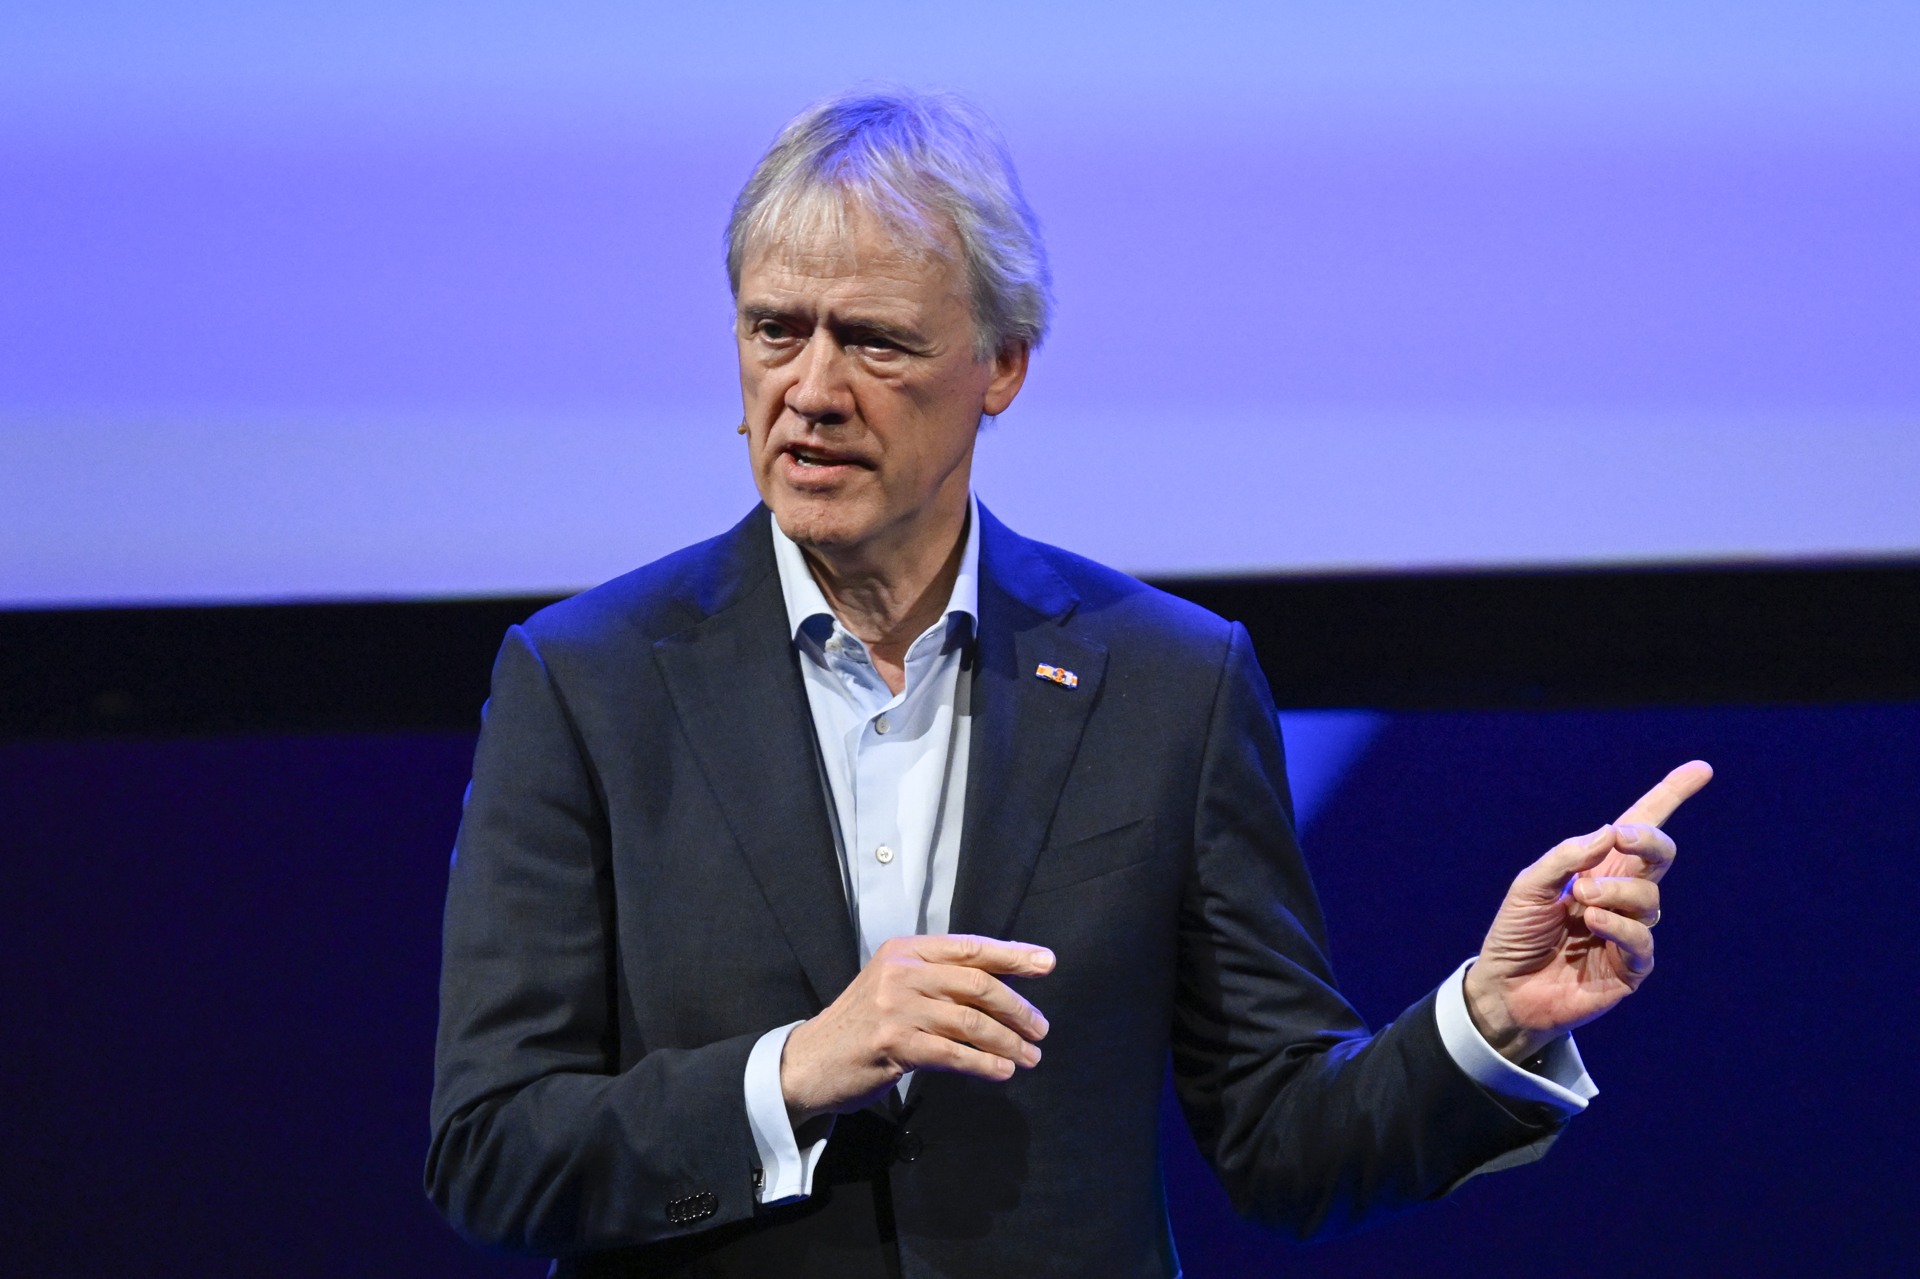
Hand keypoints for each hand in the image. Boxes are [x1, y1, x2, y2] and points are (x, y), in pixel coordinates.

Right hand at [780, 933, 1054, 1123]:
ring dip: (1007, 1042)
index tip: (1046, 963)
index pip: (969, 947)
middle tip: (1040, 1029)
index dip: (1012, 955)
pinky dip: (984, 1064)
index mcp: (905, 950)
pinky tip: (1001, 1072)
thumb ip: (938, 979)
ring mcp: (896, 1008)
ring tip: (1029, 1057)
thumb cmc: (862, 1024)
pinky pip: (953, 1054)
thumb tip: (999, 987)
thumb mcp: (895, 985)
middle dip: (1017, 1007)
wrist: (810, 1061)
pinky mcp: (894, 1045)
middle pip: (977, 984)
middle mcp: (901, 972)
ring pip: (970, 1021)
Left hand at [1464, 761, 1712, 1062]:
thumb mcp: (1529, 886)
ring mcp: (1628, 931)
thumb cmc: (1516, 934)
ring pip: (1649, 899)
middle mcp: (1619, 896)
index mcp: (1597, 868)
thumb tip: (1609, 832)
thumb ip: (1566, 857)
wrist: (1504, 989)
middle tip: (1624, 837)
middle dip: (1649, 839)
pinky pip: (1642, 940)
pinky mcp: (1630, 969)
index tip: (1701, 769)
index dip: (1670, 797)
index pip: (1638, 828)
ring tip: (1583, 900)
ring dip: (1617, 892)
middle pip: (1659, 856)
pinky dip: (1619, 926)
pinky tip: (1592, 922)